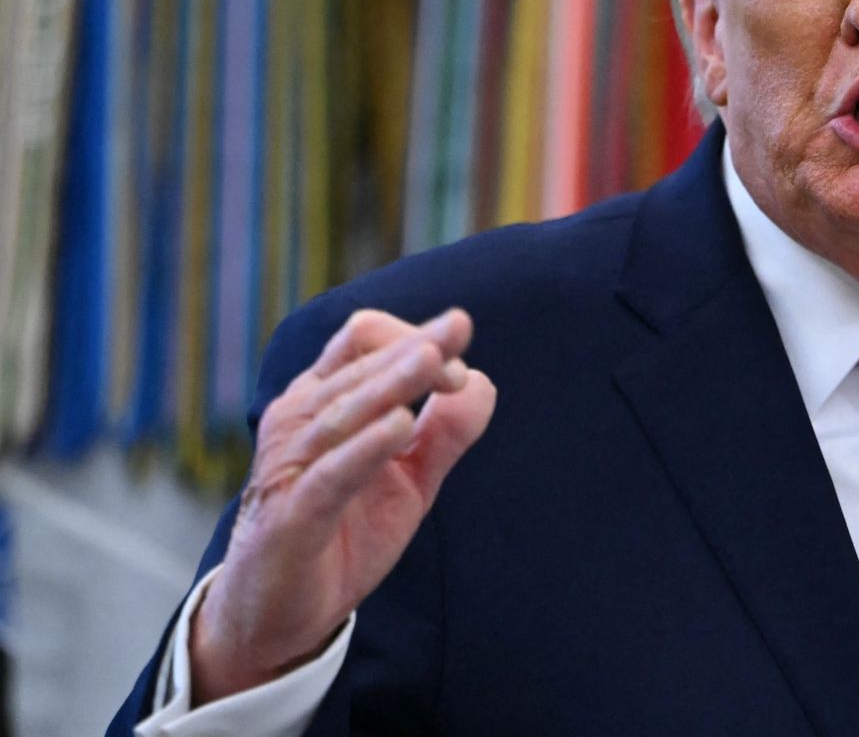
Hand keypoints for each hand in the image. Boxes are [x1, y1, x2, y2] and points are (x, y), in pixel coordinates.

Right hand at [189, 308, 496, 703]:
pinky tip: (398, 426)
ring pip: (344, 411)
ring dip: (391, 383)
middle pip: (358, 364)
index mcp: (324, 402)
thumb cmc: (345, 532)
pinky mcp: (291, 517)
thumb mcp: (409, 480)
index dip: (416, 339)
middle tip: (456, 342)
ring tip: (432, 360)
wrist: (281, 614)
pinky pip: (330, 474)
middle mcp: (299, 421)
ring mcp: (289, 467)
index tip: (459, 371)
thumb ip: (444, 433)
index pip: (364, 340)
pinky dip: (365, 448)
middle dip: (414, 352)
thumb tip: (480, 382)